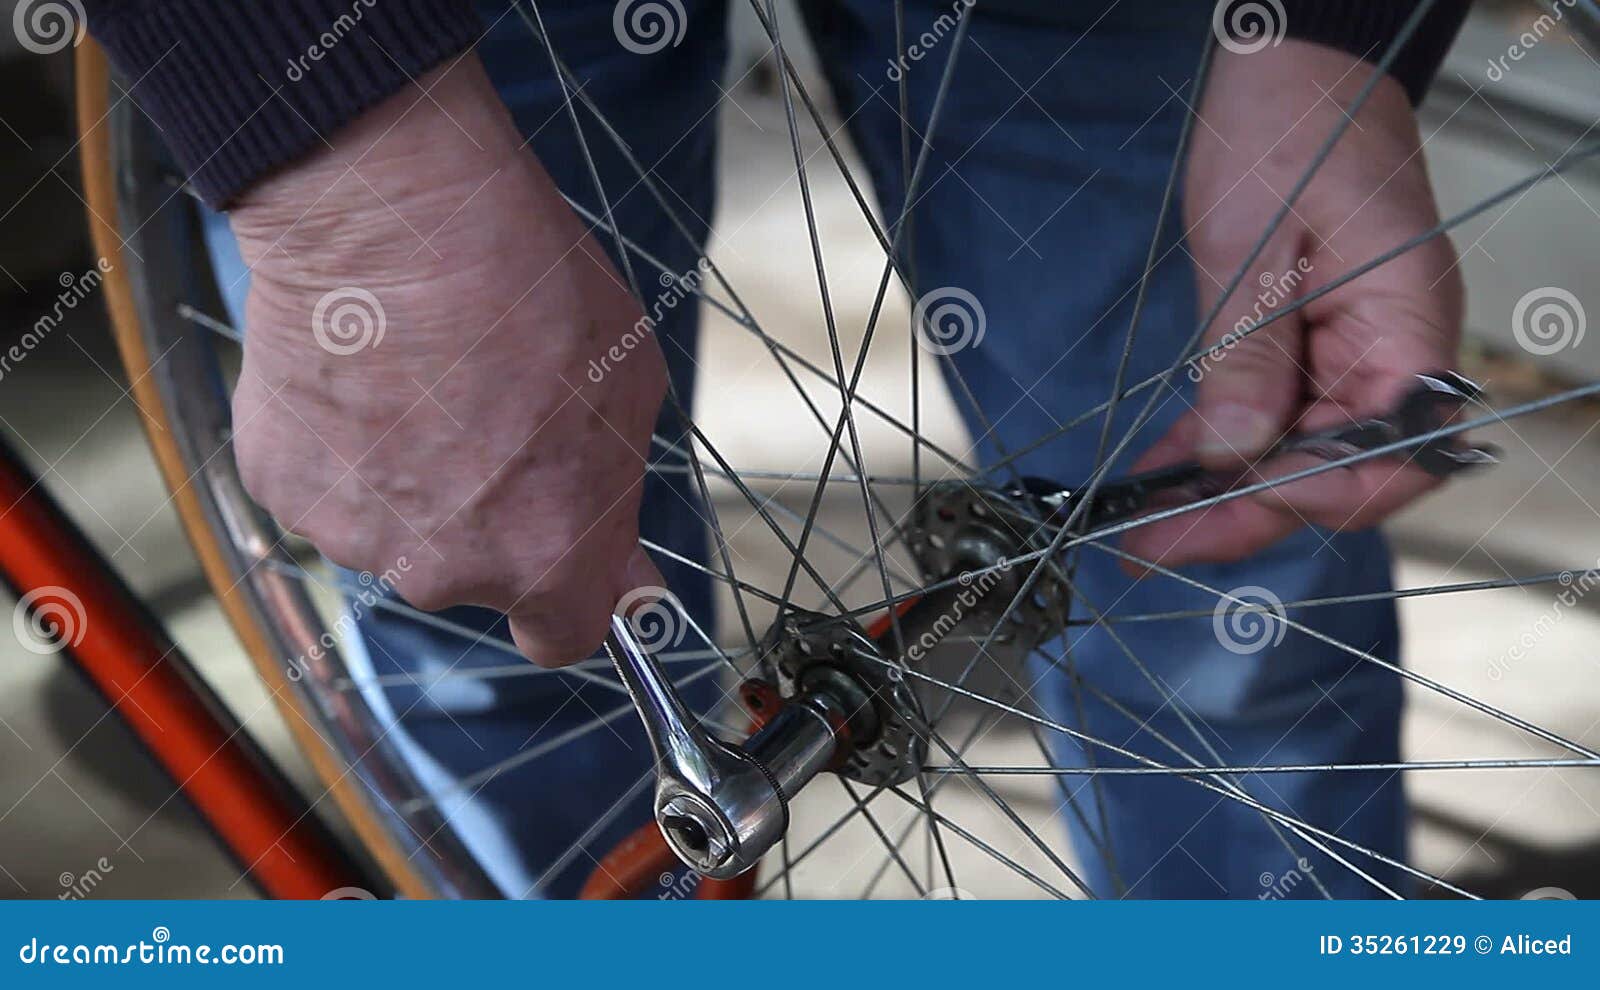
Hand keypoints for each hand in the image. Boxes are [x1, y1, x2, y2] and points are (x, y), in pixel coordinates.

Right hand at [229, 57, 666, 666]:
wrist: (399, 218)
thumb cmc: (533, 290)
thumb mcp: (628, 391)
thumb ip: (614, 494)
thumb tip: (620, 569)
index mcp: (546, 557)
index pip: (560, 636)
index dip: (563, 596)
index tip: (563, 558)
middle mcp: (445, 572)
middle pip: (470, 573)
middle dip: (483, 516)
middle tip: (487, 417)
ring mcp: (353, 533)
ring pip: (393, 528)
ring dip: (408, 478)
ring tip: (421, 379)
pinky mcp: (280, 485)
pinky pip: (327, 485)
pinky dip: (342, 444)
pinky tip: (360, 372)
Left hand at [1122, 41, 1462, 567]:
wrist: (1292, 66)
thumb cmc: (1288, 128)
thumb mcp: (1250, 248)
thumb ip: (1248, 359)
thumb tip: (1232, 456)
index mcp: (1407, 332)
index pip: (1378, 464)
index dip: (1291, 503)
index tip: (1199, 517)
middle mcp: (1393, 356)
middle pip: (1333, 477)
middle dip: (1239, 515)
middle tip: (1146, 544)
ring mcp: (1356, 354)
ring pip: (1296, 457)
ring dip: (1220, 491)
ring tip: (1141, 521)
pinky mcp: (1314, 345)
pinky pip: (1275, 417)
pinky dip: (1220, 446)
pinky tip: (1165, 470)